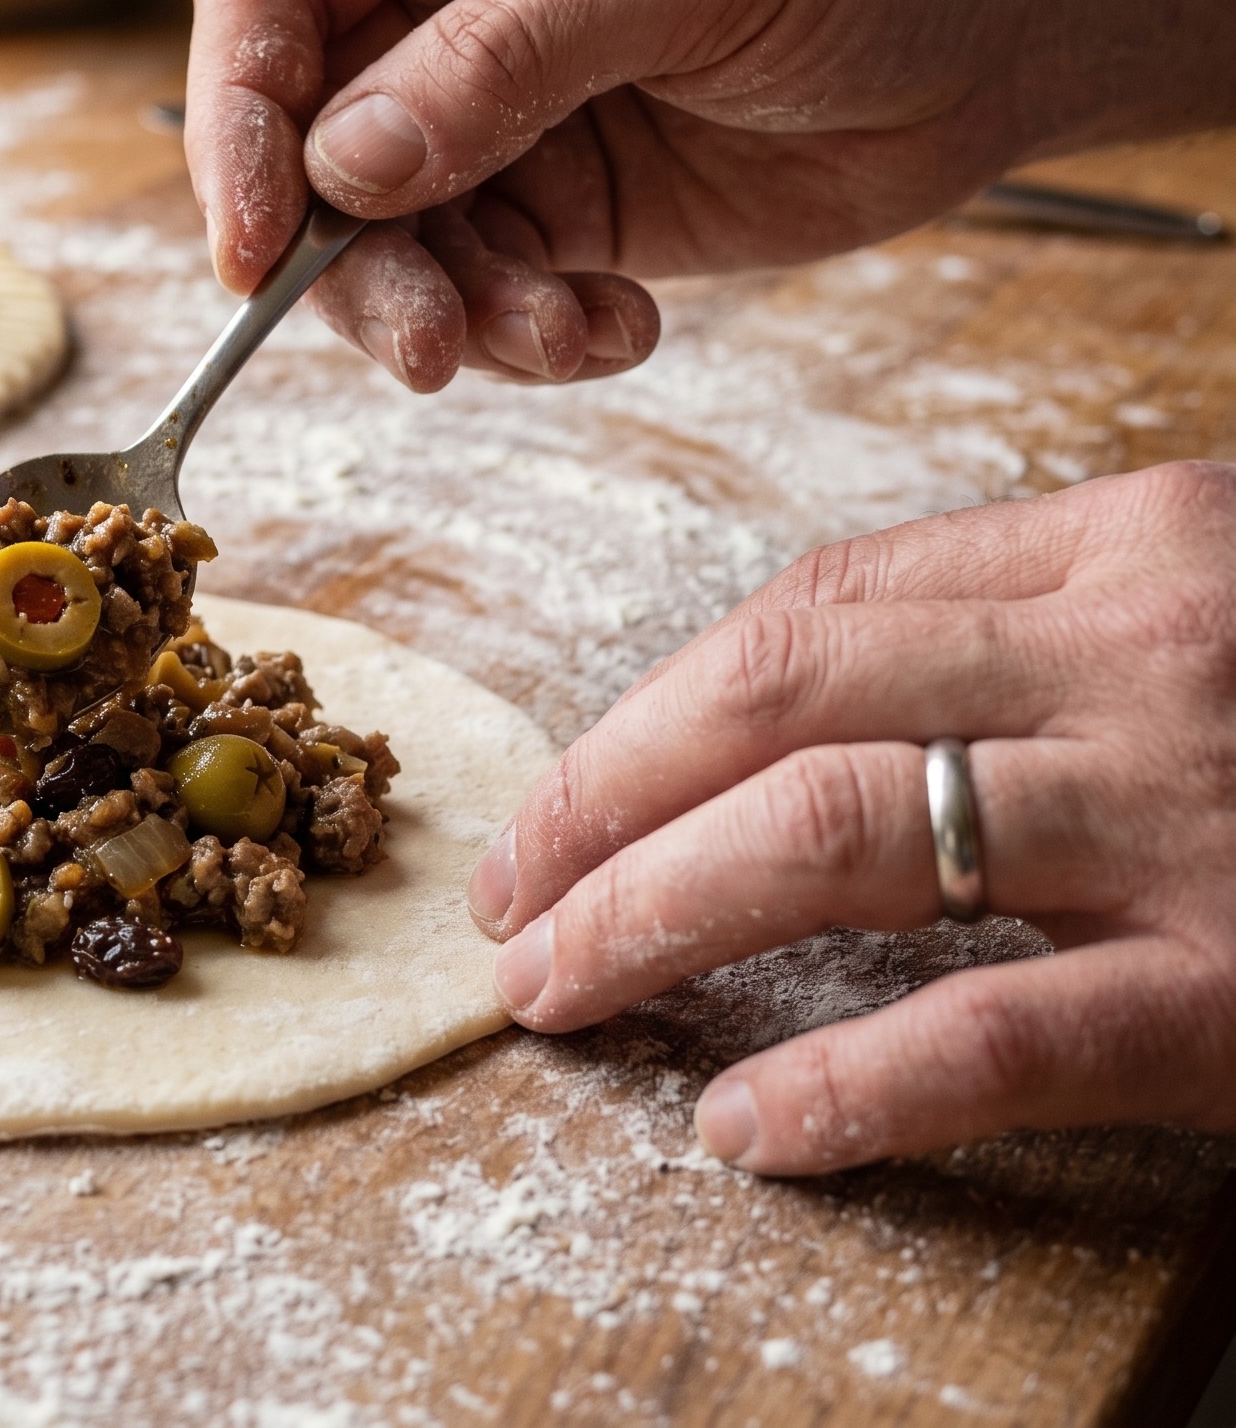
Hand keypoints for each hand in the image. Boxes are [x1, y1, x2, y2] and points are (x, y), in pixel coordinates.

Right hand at [186, 0, 1235, 391]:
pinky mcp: (551, 198)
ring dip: (445, 313)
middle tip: (422, 339)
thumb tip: (348, 160)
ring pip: (381, 237)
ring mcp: (490, 100)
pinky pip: (478, 290)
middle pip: (304, 133)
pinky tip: (612, 329)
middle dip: (349, 253)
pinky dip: (525, 336)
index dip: (240, 109)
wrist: (1019, 14)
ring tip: (549, 337)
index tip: (261, 236)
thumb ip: (510, 57)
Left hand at [468, 462, 1235, 1172]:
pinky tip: (742, 1127)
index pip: (812, 615)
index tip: (554, 810)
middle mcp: (1138, 655)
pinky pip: (999, 1035)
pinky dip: (846, 1086)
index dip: (646, 718)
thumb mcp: (1211, 625)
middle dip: (602, 807)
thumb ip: (1037, 641)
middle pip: (778, 703)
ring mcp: (1186, 814)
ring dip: (651, 916)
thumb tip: (800, 720)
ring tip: (555, 992)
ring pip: (834, 835)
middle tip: (508, 905)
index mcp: (1124, 548)